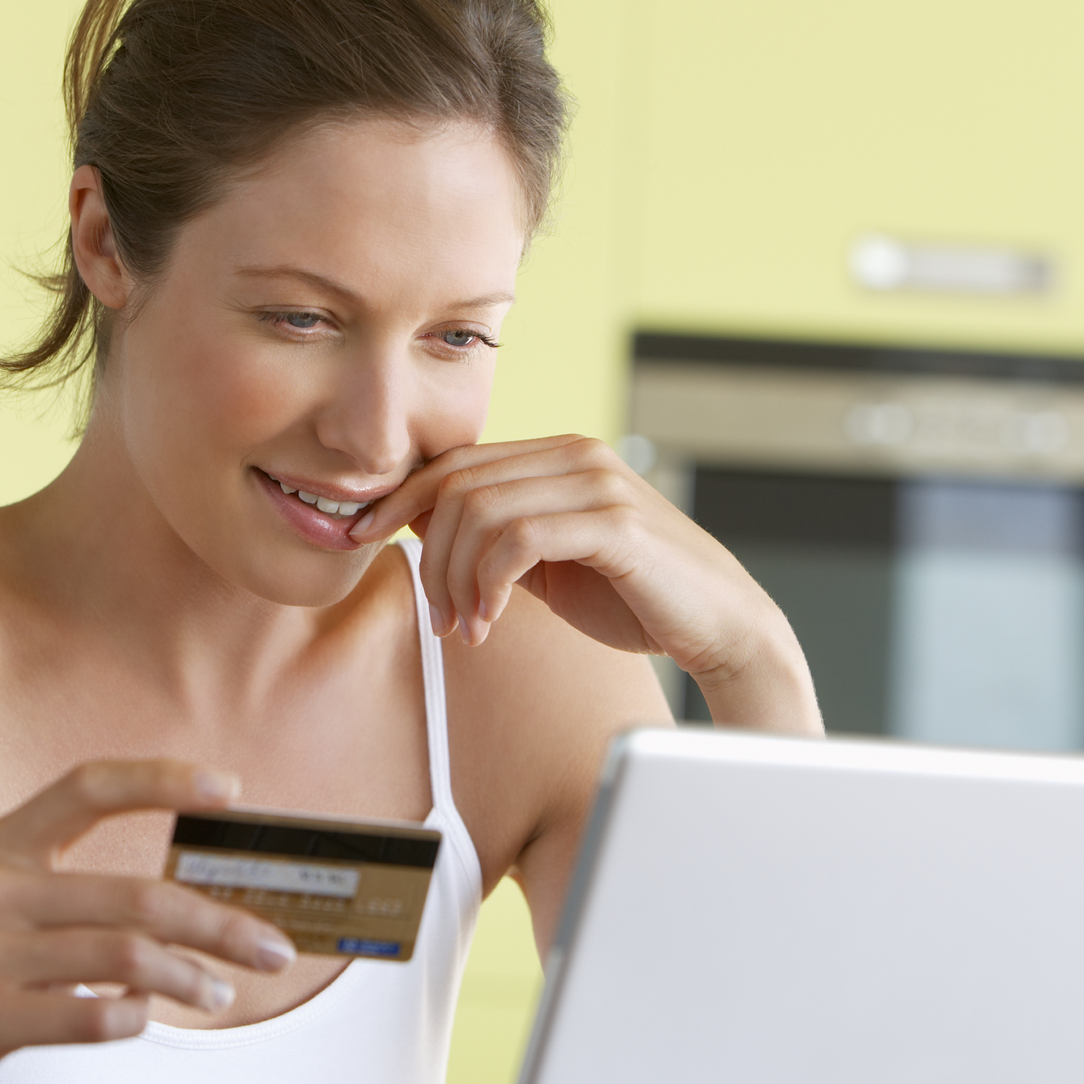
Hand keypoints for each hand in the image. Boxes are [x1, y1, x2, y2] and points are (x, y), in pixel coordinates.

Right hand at [0, 760, 296, 1083]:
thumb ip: (74, 887)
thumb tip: (186, 904)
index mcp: (3, 844)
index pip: (88, 786)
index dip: (162, 779)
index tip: (230, 788)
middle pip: (138, 896)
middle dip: (220, 923)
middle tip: (273, 947)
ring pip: (124, 960)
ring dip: (191, 979)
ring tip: (222, 993)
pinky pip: (89, 1019)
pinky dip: (133, 1020)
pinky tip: (142, 1017)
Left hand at [350, 436, 820, 733]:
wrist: (721, 629)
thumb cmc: (635, 598)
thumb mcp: (547, 563)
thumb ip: (496, 539)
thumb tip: (420, 529)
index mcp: (558, 455)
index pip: (455, 462)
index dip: (399, 499)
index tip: (361, 537)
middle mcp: (575, 454)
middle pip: (456, 485)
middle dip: (429, 556)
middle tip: (439, 618)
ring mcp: (596, 482)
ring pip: (478, 513)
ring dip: (456, 581)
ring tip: (467, 629)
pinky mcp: (613, 521)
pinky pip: (516, 539)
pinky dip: (487, 586)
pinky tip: (490, 626)